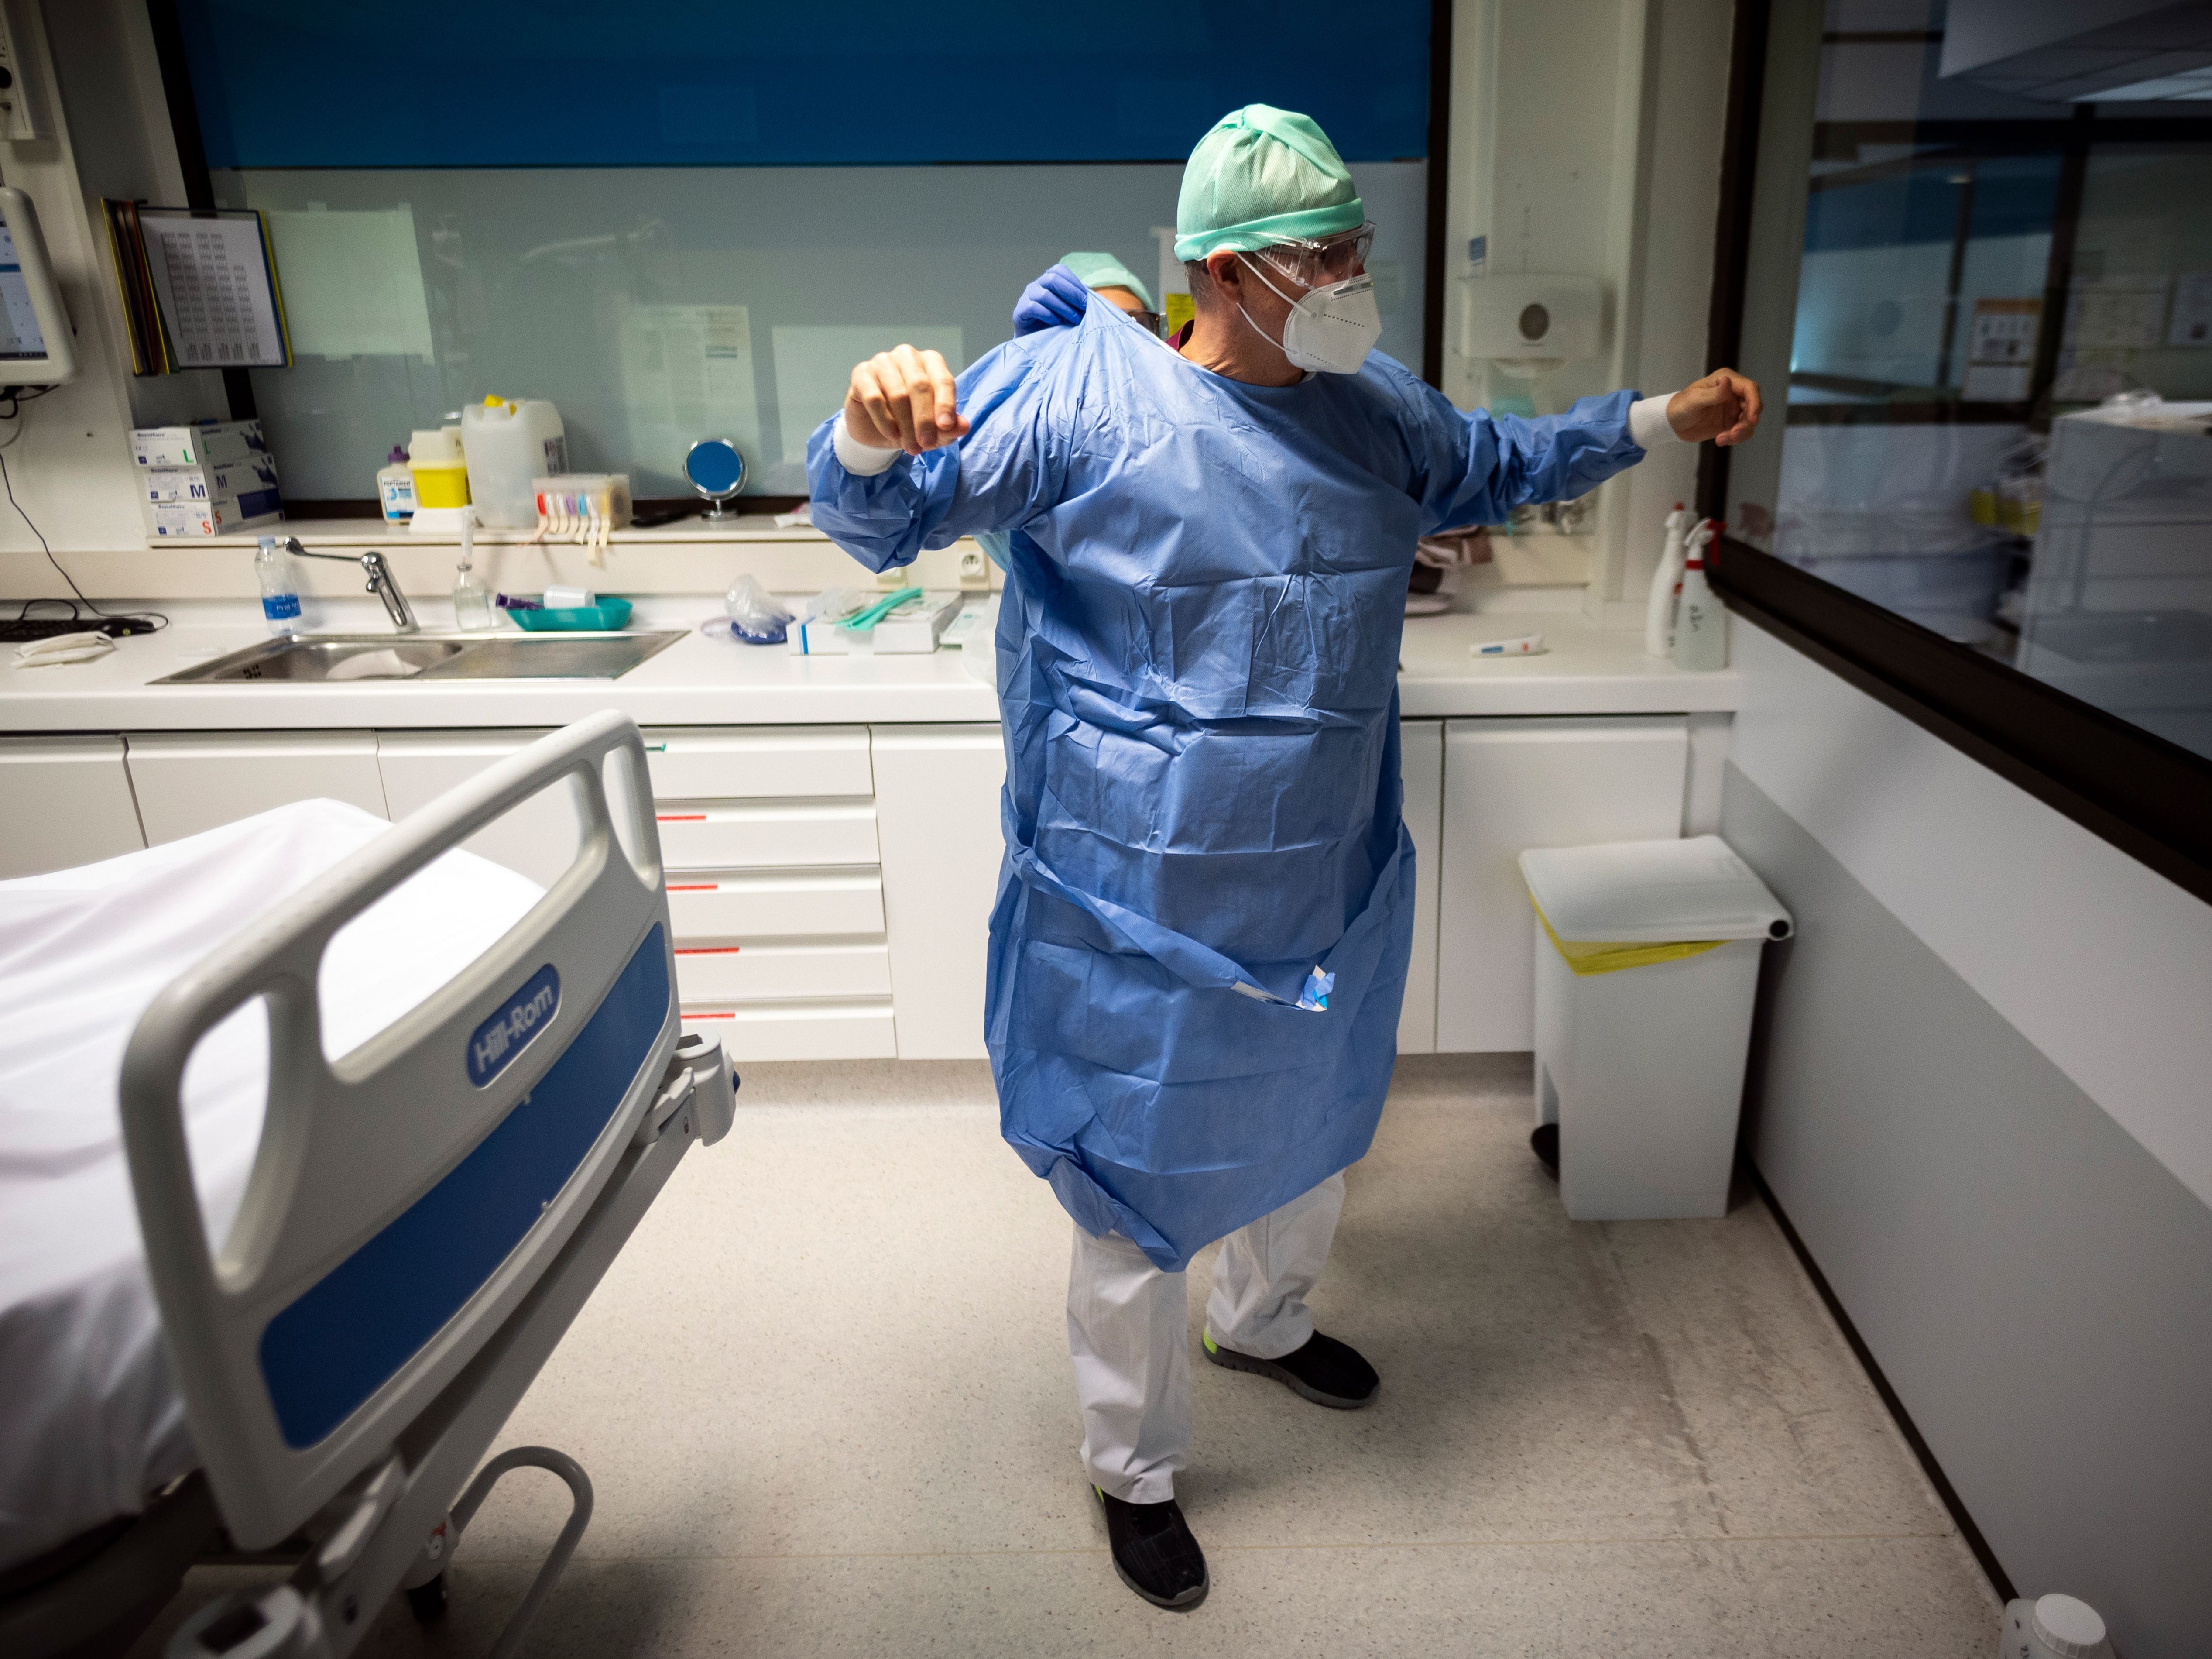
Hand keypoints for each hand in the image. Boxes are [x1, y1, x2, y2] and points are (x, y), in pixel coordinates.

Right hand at [843, 345, 969, 455]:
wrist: (875, 429)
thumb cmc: (909, 422)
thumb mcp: (933, 429)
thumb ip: (949, 427)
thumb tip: (963, 426)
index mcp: (930, 362)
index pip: (942, 380)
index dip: (946, 404)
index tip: (946, 427)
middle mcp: (907, 356)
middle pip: (919, 385)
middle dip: (924, 419)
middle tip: (926, 444)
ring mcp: (882, 362)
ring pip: (898, 393)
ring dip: (906, 425)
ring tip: (910, 447)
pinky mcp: (861, 374)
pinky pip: (874, 398)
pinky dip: (885, 421)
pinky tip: (892, 436)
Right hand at [1012, 263, 1088, 334]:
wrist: (1036, 342)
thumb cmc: (1054, 324)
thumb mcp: (1068, 309)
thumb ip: (1076, 301)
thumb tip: (1092, 299)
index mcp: (1047, 280)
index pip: (1060, 270)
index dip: (1075, 283)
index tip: (1087, 300)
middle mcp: (1035, 285)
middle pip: (1052, 279)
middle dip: (1072, 294)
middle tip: (1084, 309)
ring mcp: (1026, 297)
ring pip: (1045, 295)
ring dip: (1064, 308)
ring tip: (1075, 320)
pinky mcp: (1020, 311)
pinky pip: (1034, 307)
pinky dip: (1049, 315)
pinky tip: (1057, 323)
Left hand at [1667, 369, 1761, 445]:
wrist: (1672, 423)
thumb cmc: (1680, 407)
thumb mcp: (1694, 400)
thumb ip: (1712, 394)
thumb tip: (1728, 382)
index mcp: (1725, 380)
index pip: (1750, 388)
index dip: (1755, 402)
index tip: (1752, 419)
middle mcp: (1732, 393)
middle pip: (1753, 406)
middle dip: (1747, 422)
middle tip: (1733, 434)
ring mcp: (1733, 408)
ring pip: (1749, 421)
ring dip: (1741, 432)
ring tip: (1721, 439)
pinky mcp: (1730, 422)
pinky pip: (1742, 431)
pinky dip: (1735, 438)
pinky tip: (1720, 440)